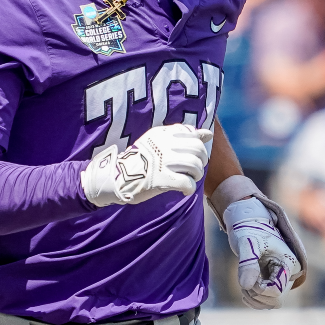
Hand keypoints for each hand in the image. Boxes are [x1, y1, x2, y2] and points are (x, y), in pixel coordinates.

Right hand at [81, 124, 211, 206]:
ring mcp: (163, 162)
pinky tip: (183, 190)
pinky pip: (187, 183)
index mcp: (163, 133)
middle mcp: (164, 145)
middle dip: (201, 162)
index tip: (193, 155)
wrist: (116, 177)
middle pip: (198, 150)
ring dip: (196, 175)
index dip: (198, 146)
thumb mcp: (157, 141)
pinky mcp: (162, 179)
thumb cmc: (139, 160)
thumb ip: (181, 136)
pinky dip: (188, 188)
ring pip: (195, 166)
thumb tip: (208, 134)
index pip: (191, 134)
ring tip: (188, 179)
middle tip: (193, 170)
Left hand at [224, 198, 302, 308]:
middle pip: (276, 300)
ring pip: (272, 303)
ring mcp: (282, 278)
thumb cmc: (249, 229)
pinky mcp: (274, 281)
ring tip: (244, 285)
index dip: (259, 289)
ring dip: (255, 299)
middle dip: (257, 295)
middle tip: (244, 283)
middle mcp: (289, 273)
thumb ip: (247, 263)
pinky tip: (246, 289)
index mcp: (288, 263)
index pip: (277, 291)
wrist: (249, 222)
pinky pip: (267, 300)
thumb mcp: (247, 244)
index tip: (248, 279)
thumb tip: (245, 286)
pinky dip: (255, 299)